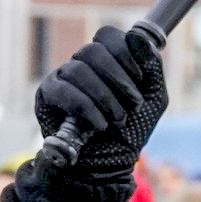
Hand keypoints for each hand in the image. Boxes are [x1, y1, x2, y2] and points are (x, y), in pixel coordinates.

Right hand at [33, 22, 167, 181]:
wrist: (110, 166)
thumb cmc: (131, 132)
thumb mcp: (153, 98)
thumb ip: (151, 65)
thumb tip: (137, 35)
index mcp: (106, 60)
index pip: (107, 36)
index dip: (125, 53)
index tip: (139, 79)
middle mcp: (82, 64)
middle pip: (93, 50)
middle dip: (118, 79)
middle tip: (132, 104)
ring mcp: (63, 78)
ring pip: (78, 69)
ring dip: (104, 98)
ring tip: (116, 120)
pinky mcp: (47, 95)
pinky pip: (63, 90)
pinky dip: (86, 108)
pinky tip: (98, 125)